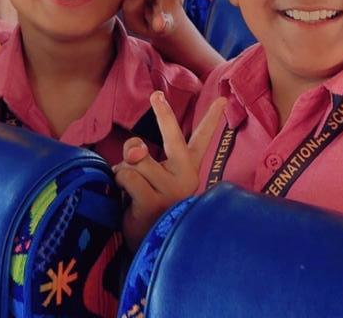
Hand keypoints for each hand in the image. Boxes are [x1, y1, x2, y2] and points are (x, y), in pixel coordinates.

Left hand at [113, 93, 227, 247]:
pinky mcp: (154, 202)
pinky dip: (119, 180)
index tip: (223, 99)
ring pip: (138, 158)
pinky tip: (126, 196)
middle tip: (156, 96)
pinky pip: (128, 175)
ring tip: (131, 187)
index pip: (202, 140)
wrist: (148, 246)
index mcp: (189, 169)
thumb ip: (141, 155)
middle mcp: (186, 177)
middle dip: (164, 115)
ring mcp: (172, 190)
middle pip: (173, 138)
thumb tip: (136, 149)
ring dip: (125, 169)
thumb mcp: (147, 175)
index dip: (212, 119)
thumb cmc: (148, 204)